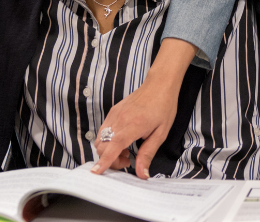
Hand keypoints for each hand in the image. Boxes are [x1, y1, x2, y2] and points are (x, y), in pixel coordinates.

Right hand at [91, 39, 197, 178]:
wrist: (159, 85)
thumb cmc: (163, 108)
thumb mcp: (160, 134)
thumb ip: (147, 154)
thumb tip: (142, 174)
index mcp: (132, 126)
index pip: (113, 146)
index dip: (104, 161)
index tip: (96, 172)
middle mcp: (119, 120)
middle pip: (102, 146)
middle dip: (109, 159)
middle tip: (127, 160)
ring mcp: (114, 115)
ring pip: (100, 138)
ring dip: (108, 150)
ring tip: (127, 151)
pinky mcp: (113, 111)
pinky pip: (103, 130)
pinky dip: (108, 140)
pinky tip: (123, 140)